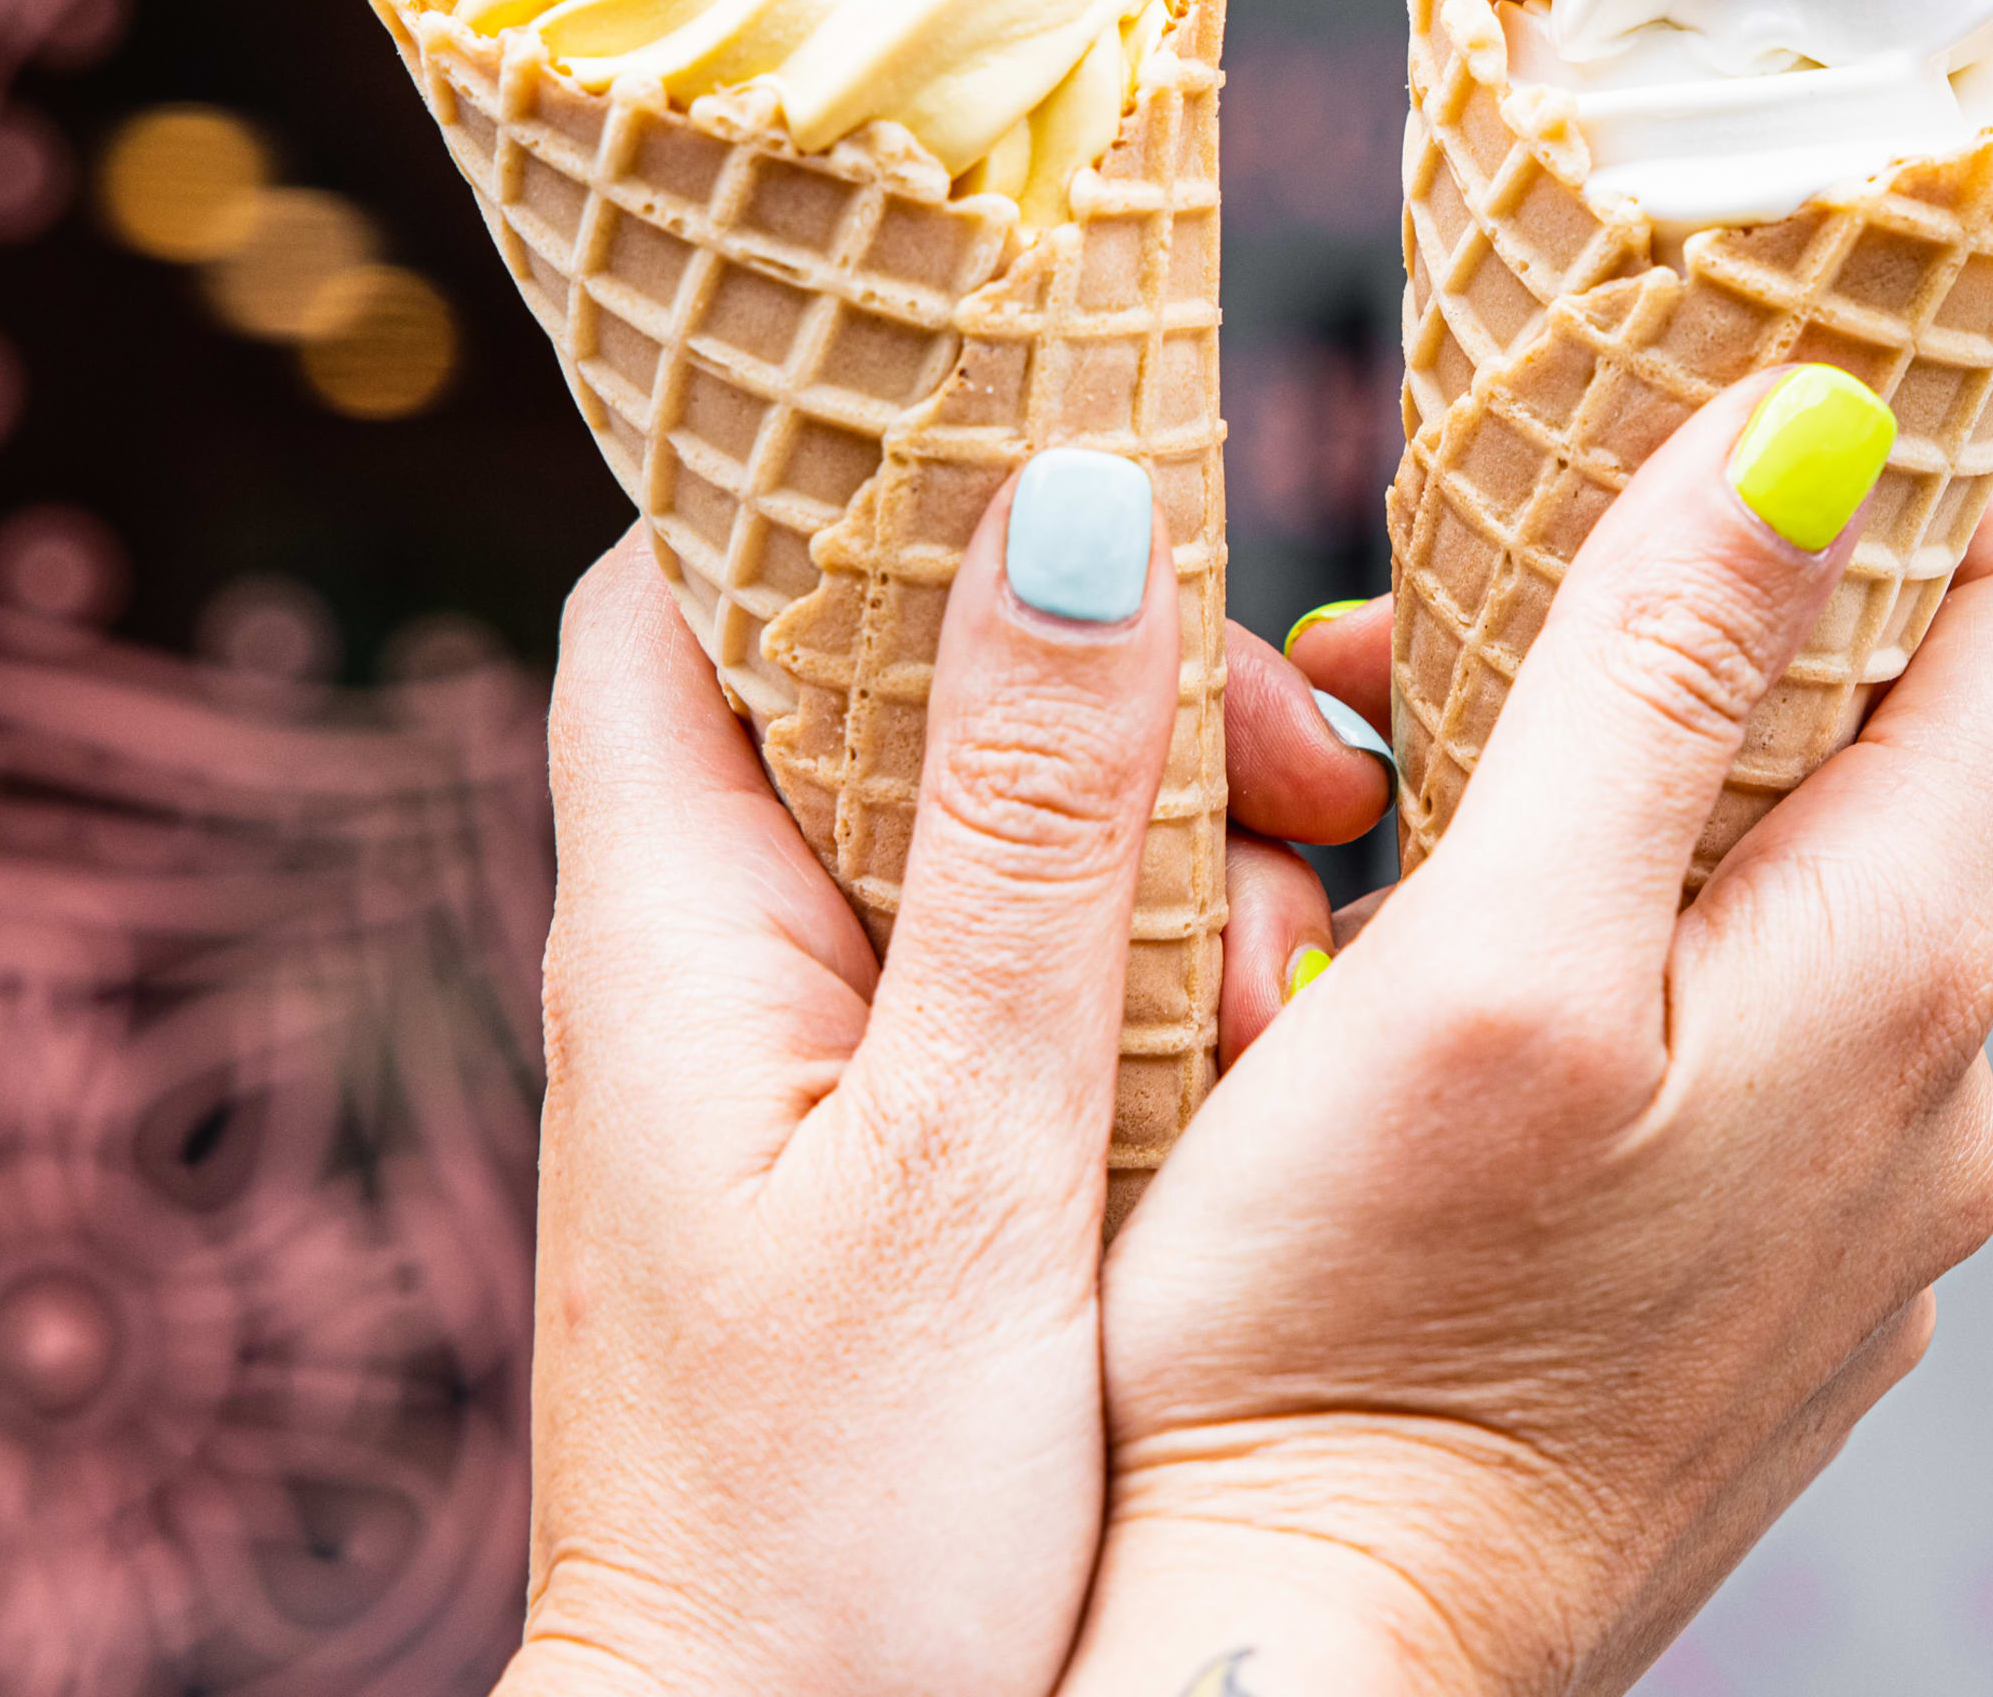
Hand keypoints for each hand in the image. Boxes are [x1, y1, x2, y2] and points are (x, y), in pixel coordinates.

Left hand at [497, 457, 1388, 1696]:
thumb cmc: (839, 1533)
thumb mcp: (969, 1151)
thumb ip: (1030, 835)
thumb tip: (1072, 510)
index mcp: (672, 926)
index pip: (684, 581)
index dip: (846, 482)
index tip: (1079, 458)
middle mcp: (715, 972)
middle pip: (882, 687)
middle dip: (1105, 670)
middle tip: (1307, 761)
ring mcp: (807, 1075)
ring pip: (988, 836)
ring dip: (1166, 836)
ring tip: (1320, 910)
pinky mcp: (894, 1173)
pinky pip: (1030, 980)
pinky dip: (1163, 965)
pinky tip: (1281, 1027)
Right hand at [1068, 373, 1992, 1696]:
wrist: (1318, 1686)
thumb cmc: (1358, 1328)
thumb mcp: (1501, 940)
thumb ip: (1663, 664)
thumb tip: (1827, 424)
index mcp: (1901, 967)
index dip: (1919, 488)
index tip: (1732, 434)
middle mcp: (1938, 1097)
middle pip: (1889, 765)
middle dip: (1685, 659)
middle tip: (1437, 657)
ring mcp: (1866, 1224)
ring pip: (1792, 915)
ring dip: (1628, 828)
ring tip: (1394, 855)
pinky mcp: (1775, 1308)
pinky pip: (1746, 1064)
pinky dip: (1630, 984)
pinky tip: (1455, 1029)